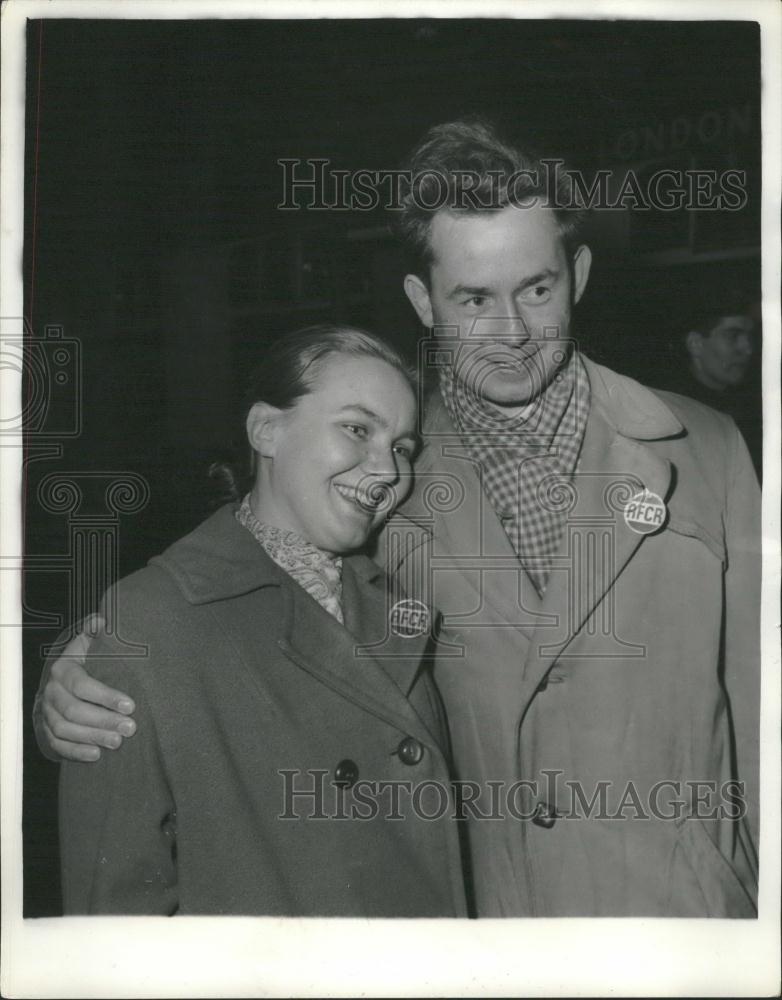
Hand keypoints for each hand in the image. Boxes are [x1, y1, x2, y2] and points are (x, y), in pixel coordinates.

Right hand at [33, 615, 136, 761]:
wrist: (63, 680)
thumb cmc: (87, 661)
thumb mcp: (90, 644)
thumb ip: (96, 634)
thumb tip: (101, 620)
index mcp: (63, 669)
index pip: (82, 685)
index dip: (106, 696)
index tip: (131, 705)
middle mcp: (51, 691)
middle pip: (74, 710)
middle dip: (104, 720)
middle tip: (130, 728)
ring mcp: (47, 712)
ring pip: (66, 730)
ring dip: (93, 737)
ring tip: (118, 742)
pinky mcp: (47, 730)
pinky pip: (58, 744)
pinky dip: (76, 751)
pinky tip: (96, 755)